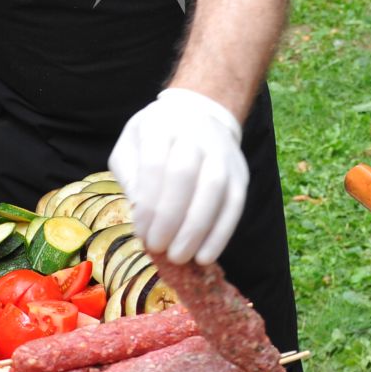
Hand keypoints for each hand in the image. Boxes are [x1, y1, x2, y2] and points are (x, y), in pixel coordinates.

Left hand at [108, 88, 247, 265]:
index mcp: (161, 126)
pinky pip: (235, 204)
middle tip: (158, 248)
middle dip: (170, 218)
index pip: (155, 164)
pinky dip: (221, 233)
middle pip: (185, 176)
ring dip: (196, 229)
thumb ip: (130, 178)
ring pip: (214, 190)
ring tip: (180, 257)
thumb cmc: (157, 138)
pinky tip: (205, 255)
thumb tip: (141, 216)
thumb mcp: (131, 147)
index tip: (141, 233)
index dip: (148, 203)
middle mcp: (195, 135)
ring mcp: (222, 153)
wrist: (199, 115)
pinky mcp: (240, 173)